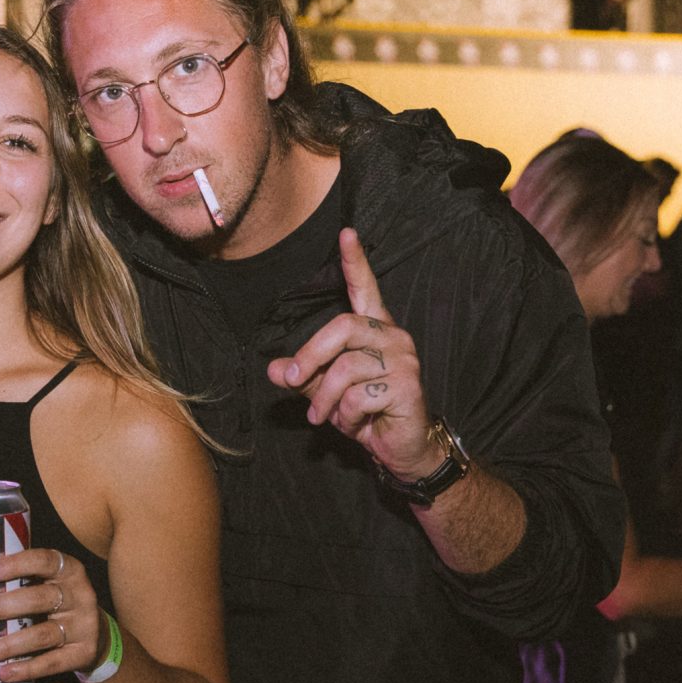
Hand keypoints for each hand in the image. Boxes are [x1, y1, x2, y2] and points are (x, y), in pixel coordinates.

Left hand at [0, 546, 106, 679]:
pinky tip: (4, 673)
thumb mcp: (37, 585)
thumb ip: (0, 582)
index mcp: (67, 569)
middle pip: (40, 599)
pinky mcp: (83, 653)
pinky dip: (26, 669)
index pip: (44, 560)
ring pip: (43, 634)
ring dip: (9, 644)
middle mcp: (80, 594)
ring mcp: (84, 625)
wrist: (95, 635)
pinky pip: (52, 663)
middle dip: (4, 607)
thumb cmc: (52, 604)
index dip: (16, 564)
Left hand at [267, 228, 435, 476]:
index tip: (346, 233)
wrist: (402, 449)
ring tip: (329, 417)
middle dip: (311, 356)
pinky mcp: (408, 386)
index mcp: (375, 330)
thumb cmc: (368, 414)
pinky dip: (347, 416)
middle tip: (294, 380)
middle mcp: (393, 337)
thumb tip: (273, 368)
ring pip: (345, 368)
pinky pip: (358, 396)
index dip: (355, 262)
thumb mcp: (327, 393)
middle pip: (342, 327)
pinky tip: (358, 425)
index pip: (365, 289)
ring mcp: (404, 360)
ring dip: (326, 399)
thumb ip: (304, 376)